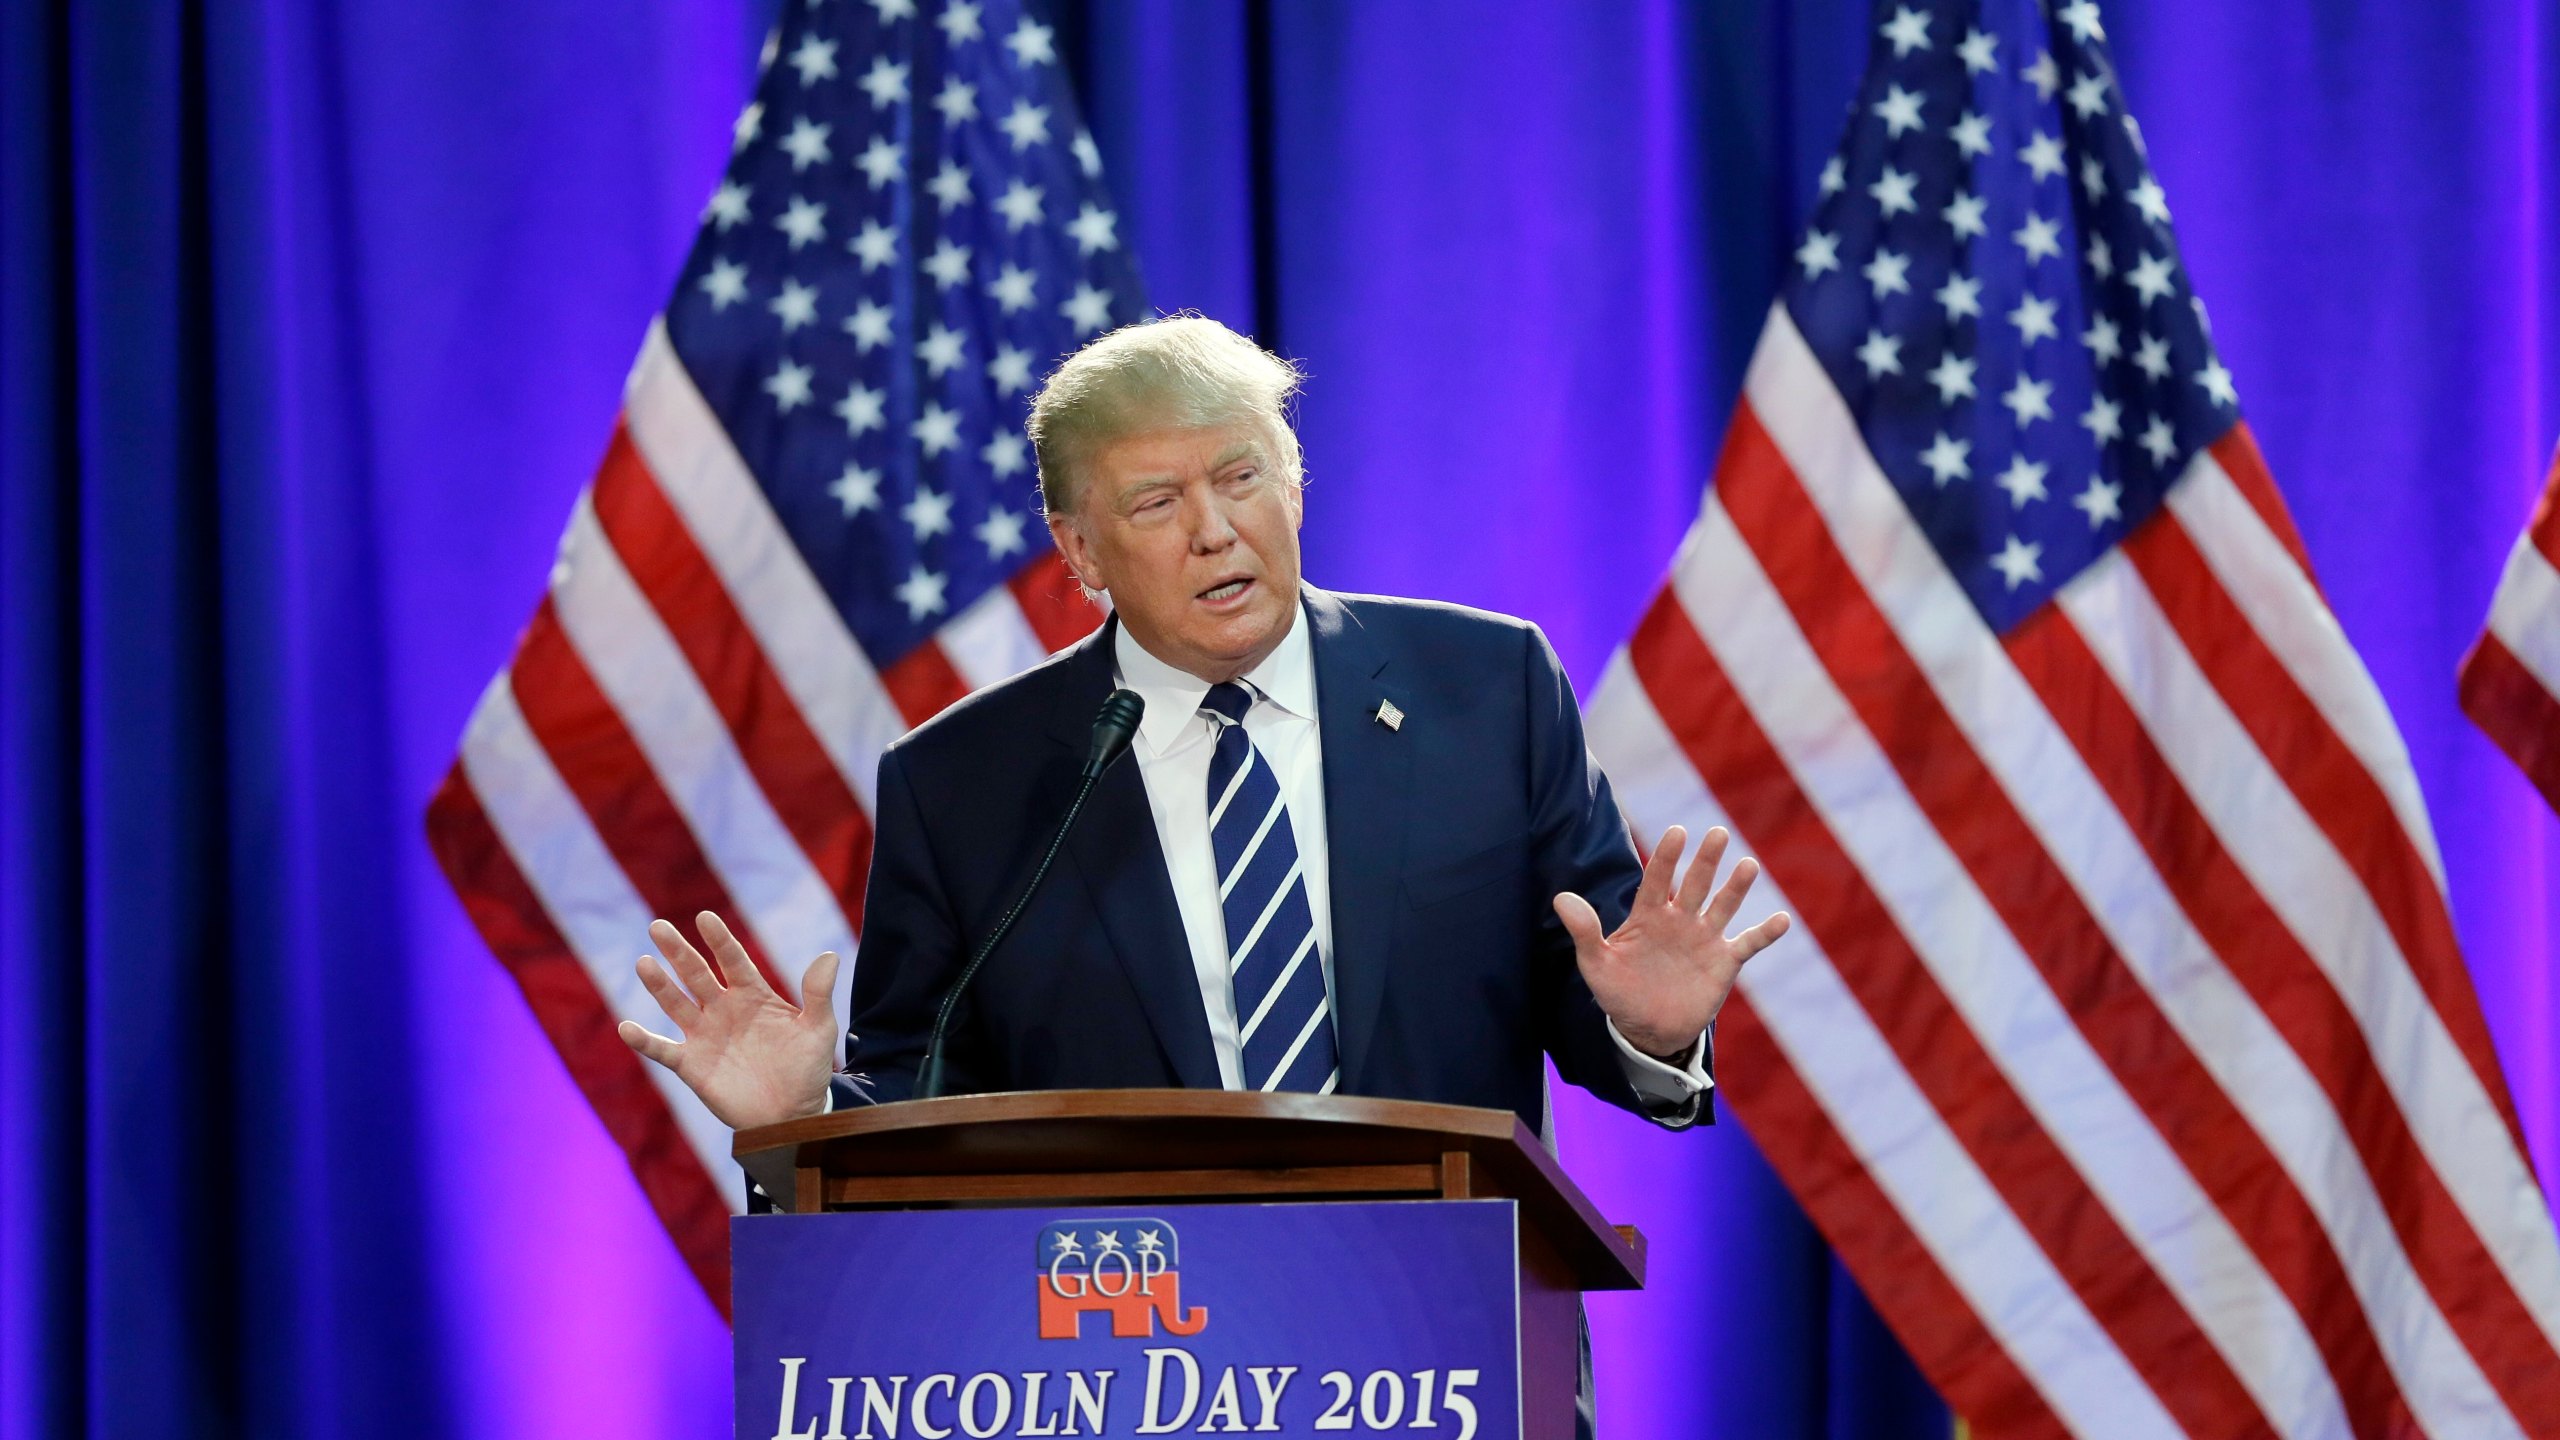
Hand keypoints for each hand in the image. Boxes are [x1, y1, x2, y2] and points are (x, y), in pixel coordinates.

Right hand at [616, 911, 840, 1129]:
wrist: (792, 1116)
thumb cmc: (807, 1069)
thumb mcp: (819, 1030)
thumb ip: (818, 994)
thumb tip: (830, 955)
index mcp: (753, 996)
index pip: (733, 961)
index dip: (720, 940)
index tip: (705, 918)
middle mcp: (724, 1010)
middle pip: (696, 974)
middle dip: (678, 952)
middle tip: (658, 926)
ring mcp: (705, 1035)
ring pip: (676, 1004)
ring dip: (659, 985)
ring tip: (644, 962)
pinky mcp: (691, 1065)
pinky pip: (662, 1050)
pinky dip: (643, 1040)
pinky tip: (626, 1027)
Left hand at [1555, 825, 1789, 1058]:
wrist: (1647, 1029)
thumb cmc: (1619, 992)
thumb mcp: (1595, 964)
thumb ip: (1583, 931)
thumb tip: (1560, 897)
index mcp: (1649, 916)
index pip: (1658, 879)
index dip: (1667, 857)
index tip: (1677, 833)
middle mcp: (1680, 920)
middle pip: (1696, 884)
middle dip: (1706, 860)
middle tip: (1717, 833)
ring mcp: (1704, 939)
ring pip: (1724, 906)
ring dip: (1737, 887)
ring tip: (1749, 864)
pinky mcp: (1724, 962)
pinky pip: (1748, 944)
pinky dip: (1765, 933)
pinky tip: (1782, 920)